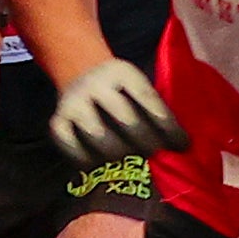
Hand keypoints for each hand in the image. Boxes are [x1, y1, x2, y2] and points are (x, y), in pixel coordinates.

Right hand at [45, 58, 185, 168]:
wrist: (80, 71)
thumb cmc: (121, 90)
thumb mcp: (138, 85)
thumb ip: (153, 108)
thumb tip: (179, 146)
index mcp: (122, 72)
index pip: (149, 101)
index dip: (168, 127)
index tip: (182, 146)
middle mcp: (95, 84)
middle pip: (126, 119)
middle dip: (146, 142)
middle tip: (155, 155)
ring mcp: (73, 102)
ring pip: (99, 135)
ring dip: (119, 154)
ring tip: (130, 163)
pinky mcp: (57, 120)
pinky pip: (71, 147)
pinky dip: (87, 160)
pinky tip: (100, 166)